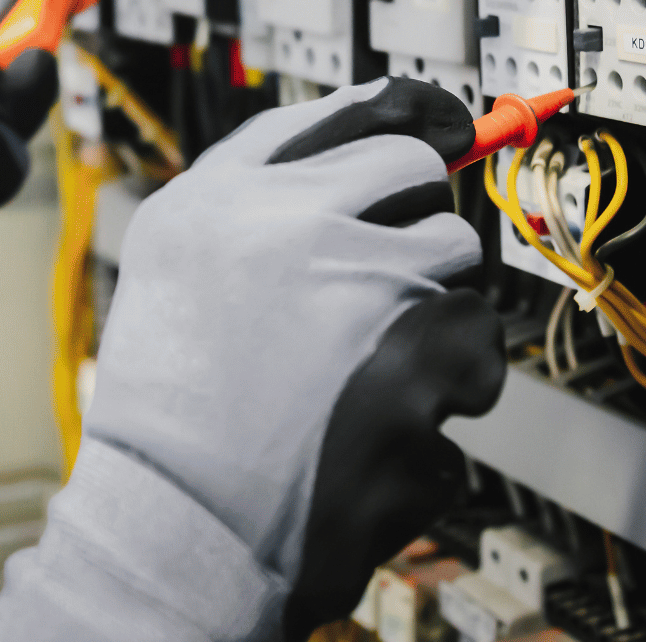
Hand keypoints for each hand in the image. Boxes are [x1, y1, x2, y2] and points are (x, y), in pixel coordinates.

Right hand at [87, 77, 507, 638]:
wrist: (177, 530)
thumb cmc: (172, 403)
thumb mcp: (176, 255)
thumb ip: (260, 182)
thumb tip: (378, 127)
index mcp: (232, 198)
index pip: (367, 115)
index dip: (422, 117)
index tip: (450, 125)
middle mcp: (302, 235)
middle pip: (424, 187)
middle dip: (412, 238)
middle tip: (368, 298)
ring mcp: (369, 308)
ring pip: (459, 274)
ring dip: (429, 323)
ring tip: (357, 378)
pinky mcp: (421, 388)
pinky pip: (472, 368)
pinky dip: (440, 404)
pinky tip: (378, 430)